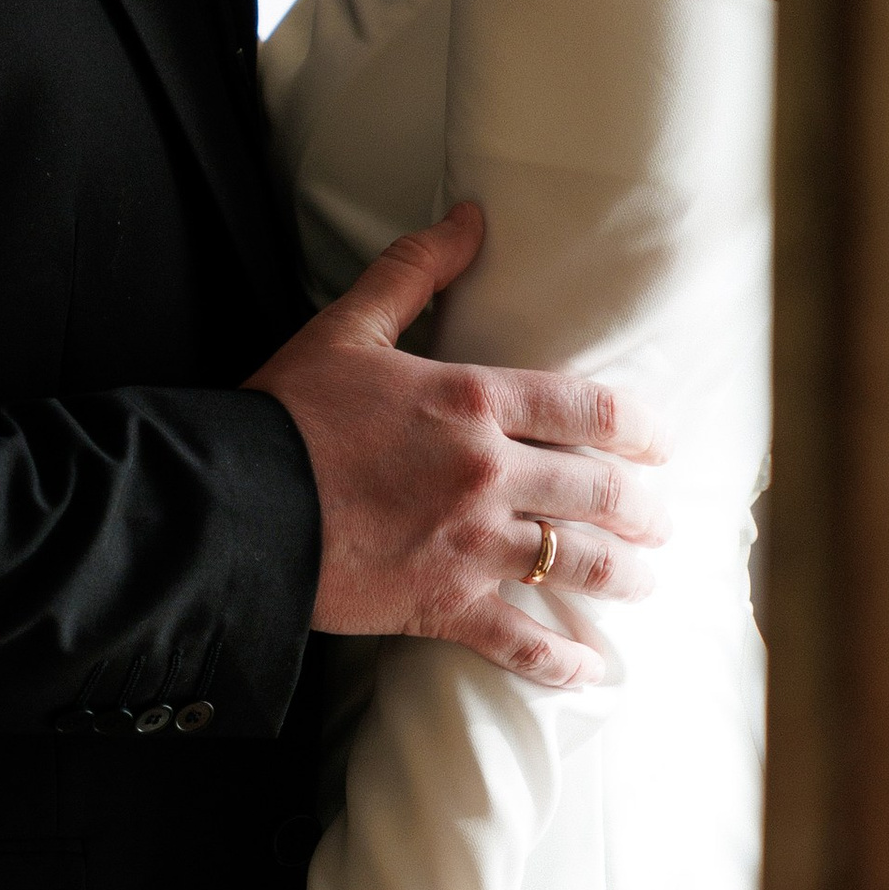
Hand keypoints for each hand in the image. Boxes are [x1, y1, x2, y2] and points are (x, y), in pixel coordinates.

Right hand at [247, 200, 668, 685]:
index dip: (637, 428)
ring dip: (622, 576)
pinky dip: (561, 662)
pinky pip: (520, 642)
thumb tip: (468, 219)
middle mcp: (487, 473)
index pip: (586, 408)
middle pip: (598, 492)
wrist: (229, 503)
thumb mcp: (347, 328)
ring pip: (576, 566)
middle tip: (658, 522)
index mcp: (471, 400)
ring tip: (643, 582)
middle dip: (641, 511)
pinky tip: (588, 670)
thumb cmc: (284, 412)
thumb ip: (413, 272)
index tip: (659, 443)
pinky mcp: (440, 606)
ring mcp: (470, 545)